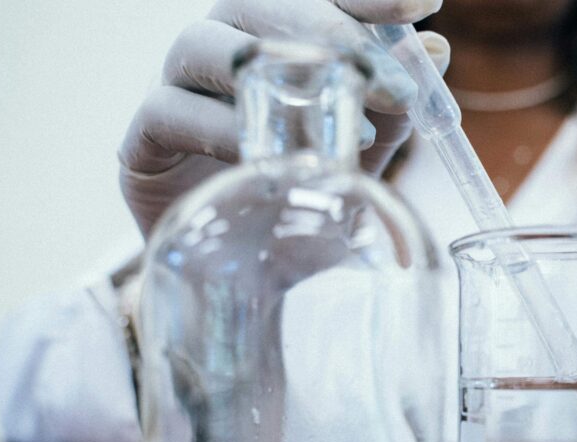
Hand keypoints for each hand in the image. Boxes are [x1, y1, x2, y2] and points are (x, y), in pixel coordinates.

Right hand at [118, 0, 448, 234]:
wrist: (250, 279)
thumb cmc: (303, 200)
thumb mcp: (362, 154)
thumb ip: (391, 105)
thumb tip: (434, 50)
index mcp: (275, 39)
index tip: (427, 4)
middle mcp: (223, 49)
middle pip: (256, 3)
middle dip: (326, 29)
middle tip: (386, 78)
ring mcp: (176, 88)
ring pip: (201, 44)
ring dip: (270, 70)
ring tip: (339, 114)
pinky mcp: (143, 139)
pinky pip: (168, 113)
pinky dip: (220, 128)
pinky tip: (268, 154)